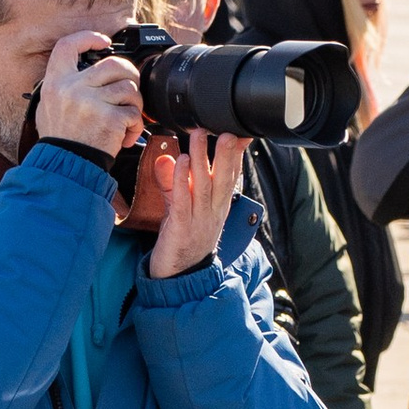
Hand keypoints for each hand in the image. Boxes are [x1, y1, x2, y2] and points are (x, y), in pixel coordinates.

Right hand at [34, 29, 142, 160]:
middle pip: (114, 63)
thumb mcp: (49, 105)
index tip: (103, 42)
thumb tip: (84, 65)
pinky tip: (126, 135)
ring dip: (134, 103)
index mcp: (56, 82)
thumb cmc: (61, 138)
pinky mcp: (109, 119)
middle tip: (129, 86)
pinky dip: (135, 124)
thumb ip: (65, 84)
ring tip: (126, 117)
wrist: (65, 166)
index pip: (67, 46)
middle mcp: (72, 89)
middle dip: (129, 74)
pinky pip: (134, 112)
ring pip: (129, 87)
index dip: (88, 38)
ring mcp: (91, 103)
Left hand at [148, 131, 249, 275]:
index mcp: (218, 206)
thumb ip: (174, 183)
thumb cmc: (182, 241)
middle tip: (227, 130)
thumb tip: (167, 158)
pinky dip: (183, 180)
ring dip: (202, 159)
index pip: (231, 177)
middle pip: (223, 178)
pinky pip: (183, 201)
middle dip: (226, 153)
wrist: (179, 278)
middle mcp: (213, 211)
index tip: (241, 133)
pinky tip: (181, 161)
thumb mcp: (182, 208)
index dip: (237, 156)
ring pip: (204, 185)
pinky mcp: (182, 228)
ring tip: (200, 135)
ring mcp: (199, 220)